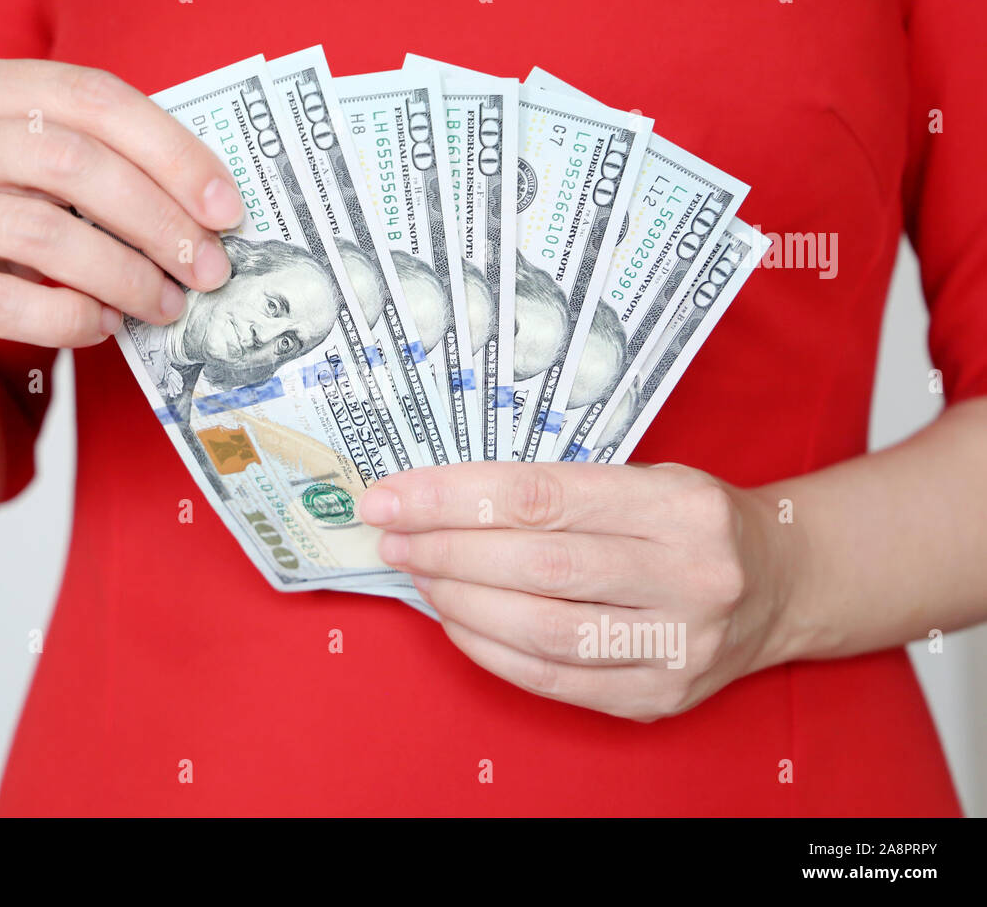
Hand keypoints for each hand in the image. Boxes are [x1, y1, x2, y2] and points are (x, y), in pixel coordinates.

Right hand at [0, 58, 244, 384]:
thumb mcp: (32, 181)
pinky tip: (104, 327)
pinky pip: (8, 303)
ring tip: (166, 305)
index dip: (171, 152)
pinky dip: (73, 318)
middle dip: (159, 221)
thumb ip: (98, 171)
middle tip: (208, 268)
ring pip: (45, 234)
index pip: (92, 96)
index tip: (226, 208)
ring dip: (126, 276)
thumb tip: (207, 208)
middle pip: (74, 162)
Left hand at [358, 462, 793, 720]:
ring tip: (418, 574)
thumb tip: (440, 504)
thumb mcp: (646, 477)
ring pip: (540, 630)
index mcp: (681, 504)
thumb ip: (558, 490)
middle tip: (392, 537)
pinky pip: (553, 679)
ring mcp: (678, 646)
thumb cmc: (693, 522)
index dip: (452, 497)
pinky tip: (456, 620)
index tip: (392, 496)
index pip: (541, 497)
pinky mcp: (659, 698)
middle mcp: (690, 575)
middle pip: (537, 566)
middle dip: (444, 550)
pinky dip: (489, 649)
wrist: (782, 585)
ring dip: (458, 602)